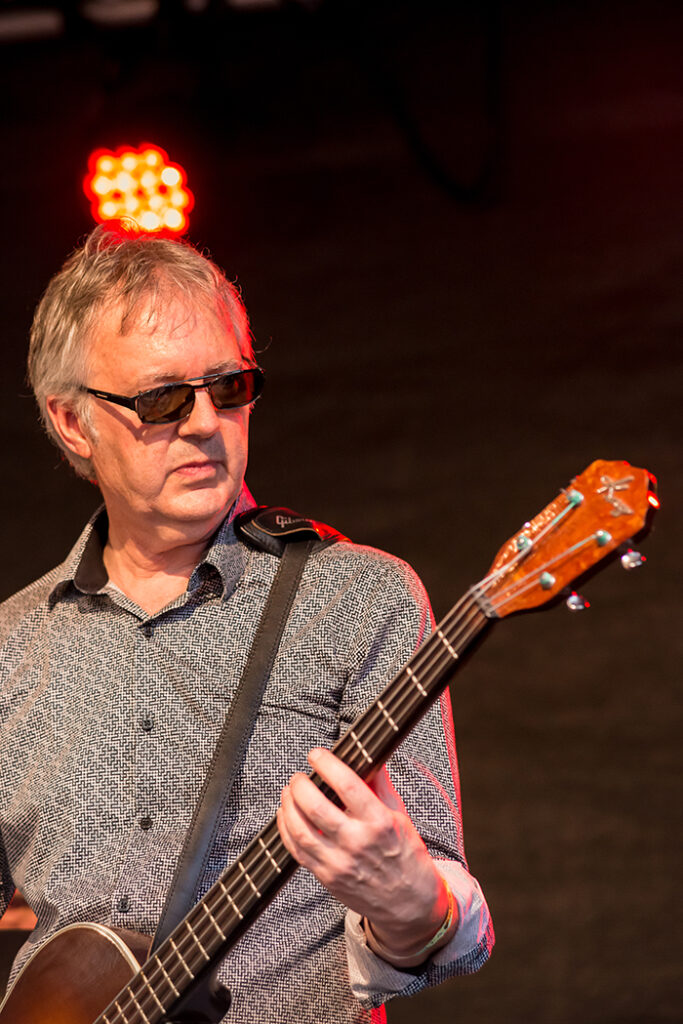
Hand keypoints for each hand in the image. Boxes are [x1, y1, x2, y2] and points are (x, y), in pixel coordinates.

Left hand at [276, 748, 452, 953]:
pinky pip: (297, 850)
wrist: (409, 904)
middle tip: (300, 776)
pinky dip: (286, 829)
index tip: (317, 755)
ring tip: (289, 792)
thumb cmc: (406, 858)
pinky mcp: (327, 877)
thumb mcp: (400, 816)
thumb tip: (370, 758)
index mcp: (380, 822)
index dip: (327, 764)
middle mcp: (358, 842)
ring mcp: (339, 862)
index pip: (347, 785)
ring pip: (300, 829)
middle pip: (316, 806)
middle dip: (301, 784)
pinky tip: (286, 816)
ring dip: (288, 805)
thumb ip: (381, 785)